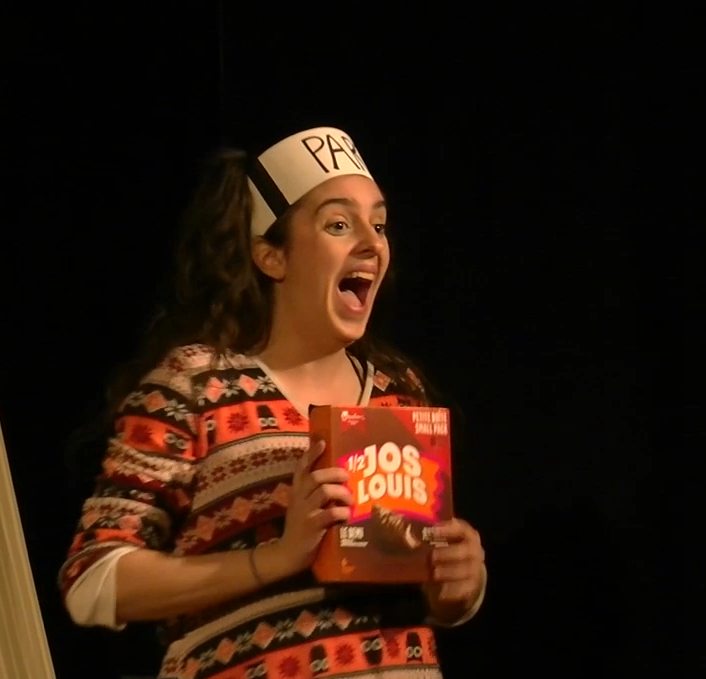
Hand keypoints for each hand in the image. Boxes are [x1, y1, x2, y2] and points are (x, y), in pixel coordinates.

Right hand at [278, 439, 352, 574]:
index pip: (301, 467)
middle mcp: (298, 498)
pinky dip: (341, 512)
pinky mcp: (311, 526)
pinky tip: (347, 515)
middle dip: (334, 473)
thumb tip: (339, 478)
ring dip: (341, 493)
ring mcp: (304, 512)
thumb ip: (315, 492)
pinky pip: (329, 513)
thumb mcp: (303, 505)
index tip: (322, 441)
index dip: (311, 453)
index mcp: (297, 491)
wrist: (289, 554)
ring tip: (350, 499)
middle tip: (347, 476)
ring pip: (323, 492)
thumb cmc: (302, 527)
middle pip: (315, 477)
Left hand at [423, 519, 485, 619]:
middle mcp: (475, 550)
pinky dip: (452, 591)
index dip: (448, 528)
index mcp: (467, 535)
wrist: (463, 578)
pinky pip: (464, 589)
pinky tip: (440, 592)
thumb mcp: (439, 543)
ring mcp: (476, 569)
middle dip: (446, 553)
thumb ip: (427, 539)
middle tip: (431, 557)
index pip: (461, 528)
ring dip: (448, 572)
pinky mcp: (473, 587)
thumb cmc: (447, 553)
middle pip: (464, 550)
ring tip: (434, 574)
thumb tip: (409, 537)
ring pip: (464, 570)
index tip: (431, 530)